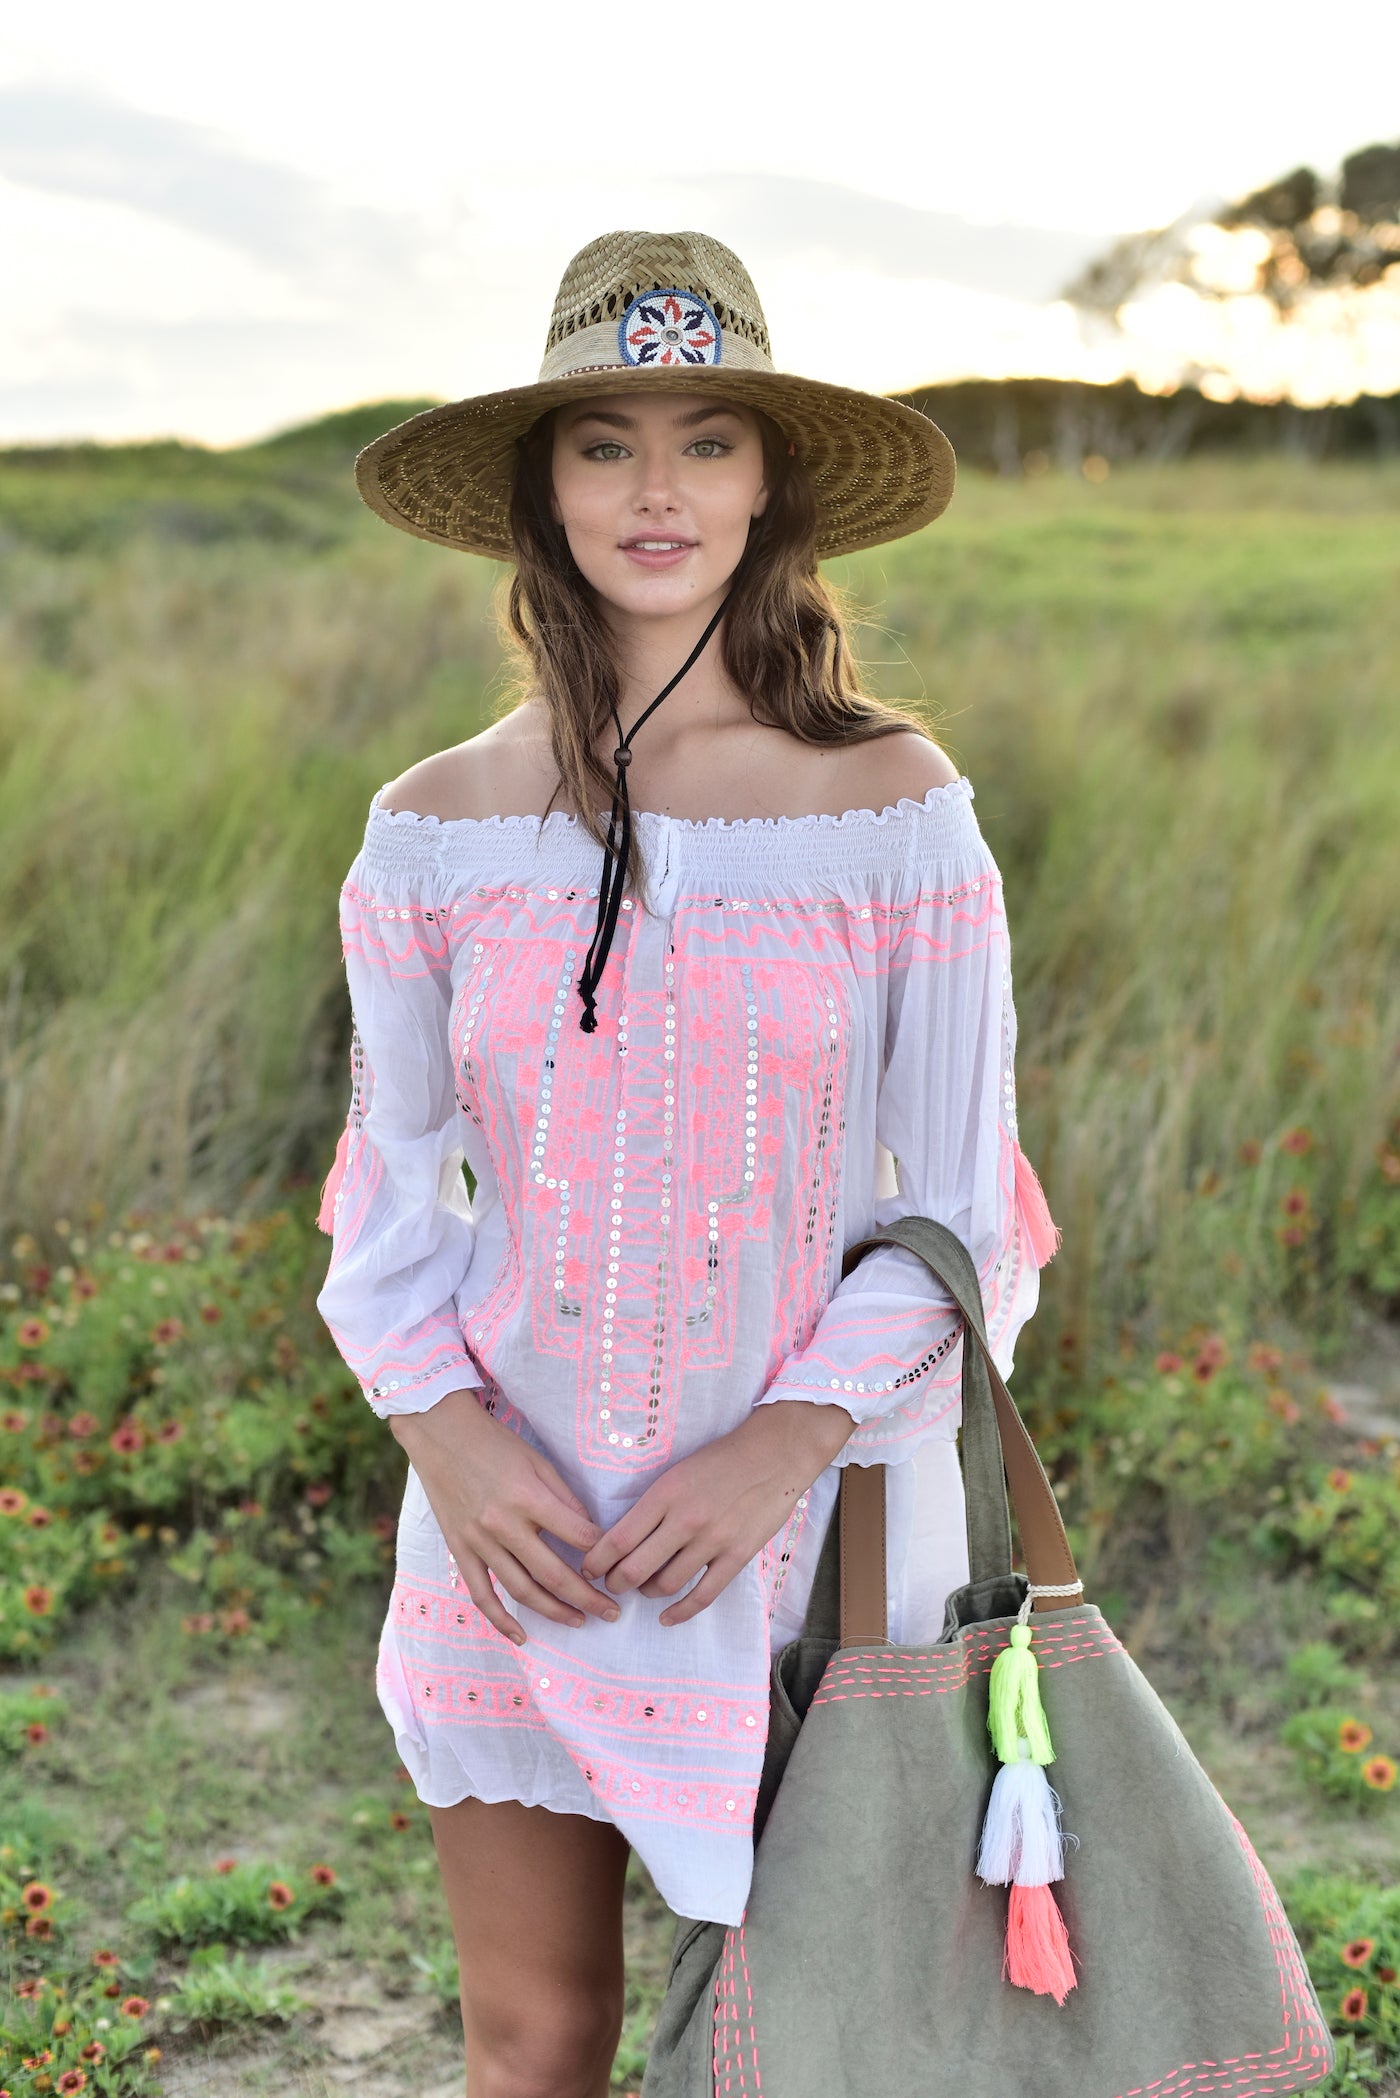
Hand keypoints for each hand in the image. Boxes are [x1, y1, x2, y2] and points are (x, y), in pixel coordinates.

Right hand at [388, 1389, 619, 1645]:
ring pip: (522, 1591)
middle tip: (613, 1612)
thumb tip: (591, 1533)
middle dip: (590, 1597)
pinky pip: (481, 1594)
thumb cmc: (494, 1442)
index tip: (618, 1562)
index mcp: (528, 1497)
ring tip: (581, 1620)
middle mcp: (503, 1524)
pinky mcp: (459, 1549)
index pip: (578, 1537)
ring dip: (555, 1612)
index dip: (603, 1554)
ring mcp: (479, 1541)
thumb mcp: (538, 1461)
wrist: (439, 1433)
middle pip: (555, 1575)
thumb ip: (564, 1498)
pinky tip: (521, 1637)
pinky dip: (501, 1620)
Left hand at [580, 1399, 855, 1627]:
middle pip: (636, 1568)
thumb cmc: (722, 1459)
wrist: (775, 1454)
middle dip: (616, 1582)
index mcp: (665, 1494)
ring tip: (643, 1589)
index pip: (618, 1539)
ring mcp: (713, 1540)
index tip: (588, 1568)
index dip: (597, 1561)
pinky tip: (667, 1618)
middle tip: (611, 1584)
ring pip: (666, 1584)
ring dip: (647, 1592)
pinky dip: (681, 1612)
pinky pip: (703, 1595)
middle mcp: (685, 1519)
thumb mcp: (678, 1471)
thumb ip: (654, 1504)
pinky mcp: (737, 1555)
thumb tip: (625, 1538)